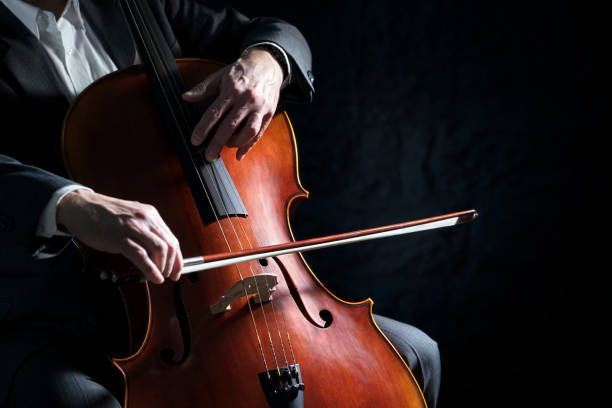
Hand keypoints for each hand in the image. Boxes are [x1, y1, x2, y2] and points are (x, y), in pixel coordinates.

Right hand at [56, 189, 182, 283]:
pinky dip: (150, 269)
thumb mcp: (131, 219)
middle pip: (169, 245)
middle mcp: (145, 218)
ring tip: (159, 276)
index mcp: (150, 214)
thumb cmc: (104, 216)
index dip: (177, 258)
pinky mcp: (119, 237)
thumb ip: (146, 232)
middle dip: (173, 264)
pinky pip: (141, 255)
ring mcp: (133, 227)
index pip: (172, 238)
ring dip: (162, 267)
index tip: (178, 270)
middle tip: (170, 276)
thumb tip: (158, 254)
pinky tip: (153, 277)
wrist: (80, 207)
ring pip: (159, 249)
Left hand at [183, 47, 283, 160]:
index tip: (195, 141)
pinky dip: (249, 146)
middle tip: (208, 156)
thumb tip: (185, 97)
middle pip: (230, 125)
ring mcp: (259, 107)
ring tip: (226, 146)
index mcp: (231, 90)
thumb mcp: (220, 76)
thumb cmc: (240, 71)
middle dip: (217, 143)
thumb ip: (203, 88)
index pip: (214, 113)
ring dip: (236, 143)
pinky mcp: (269, 113)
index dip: (203, 128)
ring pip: (248, 131)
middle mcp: (246, 99)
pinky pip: (259, 133)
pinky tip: (239, 154)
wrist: (267, 64)